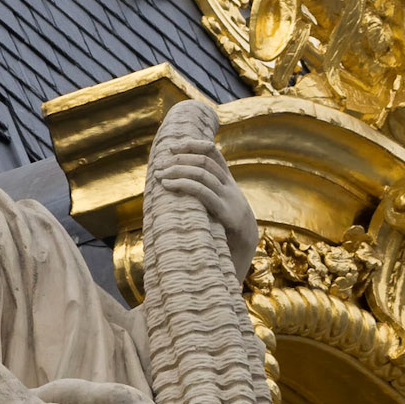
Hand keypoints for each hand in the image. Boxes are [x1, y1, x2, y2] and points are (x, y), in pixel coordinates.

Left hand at [162, 141, 257, 282]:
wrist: (244, 258)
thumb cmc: (223, 237)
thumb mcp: (214, 213)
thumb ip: (202, 199)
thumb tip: (174, 190)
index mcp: (228, 185)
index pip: (213, 153)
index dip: (193, 145)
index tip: (172, 147)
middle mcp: (231, 188)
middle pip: (205, 161)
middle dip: (180, 160)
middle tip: (160, 166)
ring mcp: (231, 199)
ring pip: (203, 174)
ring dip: (178, 171)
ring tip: (160, 176)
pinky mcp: (227, 213)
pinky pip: (203, 192)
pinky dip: (183, 185)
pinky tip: (168, 186)